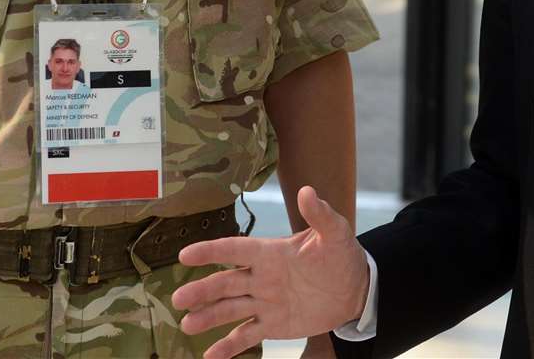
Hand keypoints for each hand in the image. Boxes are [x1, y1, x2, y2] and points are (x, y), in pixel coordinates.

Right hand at [172, 186, 369, 358]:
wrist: (355, 289)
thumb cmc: (342, 255)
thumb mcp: (335, 233)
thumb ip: (321, 215)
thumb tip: (307, 191)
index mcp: (271, 252)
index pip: (235, 250)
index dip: (211, 251)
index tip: (185, 255)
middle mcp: (261, 277)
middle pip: (225, 283)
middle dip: (202, 290)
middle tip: (179, 299)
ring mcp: (264, 302)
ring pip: (230, 309)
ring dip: (208, 317)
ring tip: (187, 325)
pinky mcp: (272, 324)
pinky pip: (246, 335)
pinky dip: (228, 346)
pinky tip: (209, 356)